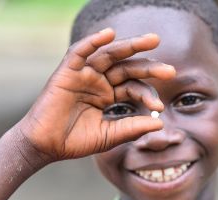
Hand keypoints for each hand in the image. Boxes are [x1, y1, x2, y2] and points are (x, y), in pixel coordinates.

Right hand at [17, 28, 175, 161]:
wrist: (47, 146)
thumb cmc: (76, 140)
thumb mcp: (110, 135)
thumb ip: (132, 128)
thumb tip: (160, 124)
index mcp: (110, 95)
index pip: (134, 88)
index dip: (148, 95)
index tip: (159, 107)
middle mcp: (100, 81)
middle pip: (127, 68)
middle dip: (149, 66)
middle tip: (170, 70)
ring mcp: (85, 75)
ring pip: (110, 55)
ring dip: (130, 46)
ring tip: (153, 40)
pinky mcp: (67, 72)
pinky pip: (80, 52)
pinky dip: (93, 42)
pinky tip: (109, 34)